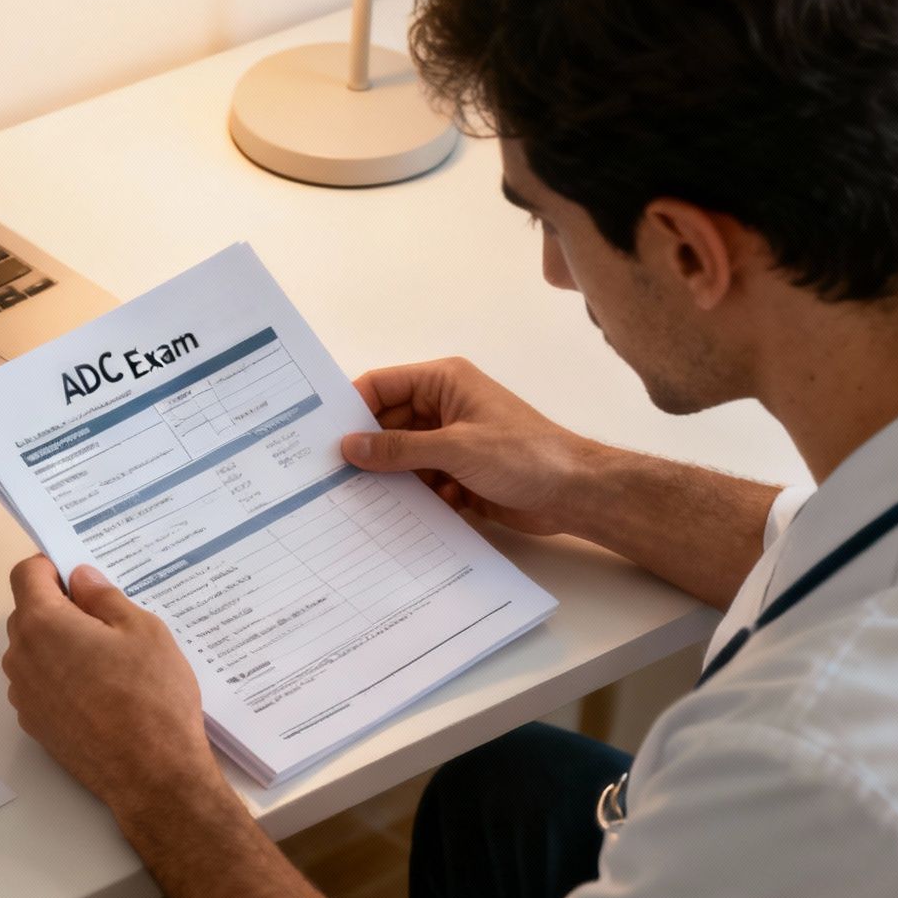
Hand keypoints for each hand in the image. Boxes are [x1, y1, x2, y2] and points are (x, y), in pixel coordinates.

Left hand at [2, 557, 220, 815]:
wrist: (152, 776)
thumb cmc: (151, 697)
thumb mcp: (142, 630)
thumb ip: (104, 597)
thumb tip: (81, 580)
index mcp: (43, 624)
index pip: (26, 574)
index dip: (51, 566)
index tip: (79, 574)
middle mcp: (22, 657)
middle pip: (28, 612)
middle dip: (60, 606)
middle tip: (107, 618)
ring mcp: (25, 695)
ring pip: (34, 651)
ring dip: (60, 644)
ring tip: (110, 660)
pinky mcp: (35, 725)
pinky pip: (40, 684)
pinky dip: (61, 678)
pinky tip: (101, 692)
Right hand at [341, 356, 596, 535]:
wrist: (575, 494)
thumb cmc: (523, 455)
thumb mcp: (455, 449)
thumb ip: (399, 449)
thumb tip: (349, 448)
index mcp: (443, 382)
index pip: (381, 386)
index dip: (351, 409)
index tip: (322, 439)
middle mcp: (443, 407)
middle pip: (387, 425)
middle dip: (368, 451)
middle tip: (333, 479)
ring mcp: (451, 442)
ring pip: (402, 458)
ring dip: (391, 480)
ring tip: (364, 502)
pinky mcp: (458, 475)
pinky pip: (420, 483)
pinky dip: (414, 497)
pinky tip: (408, 515)